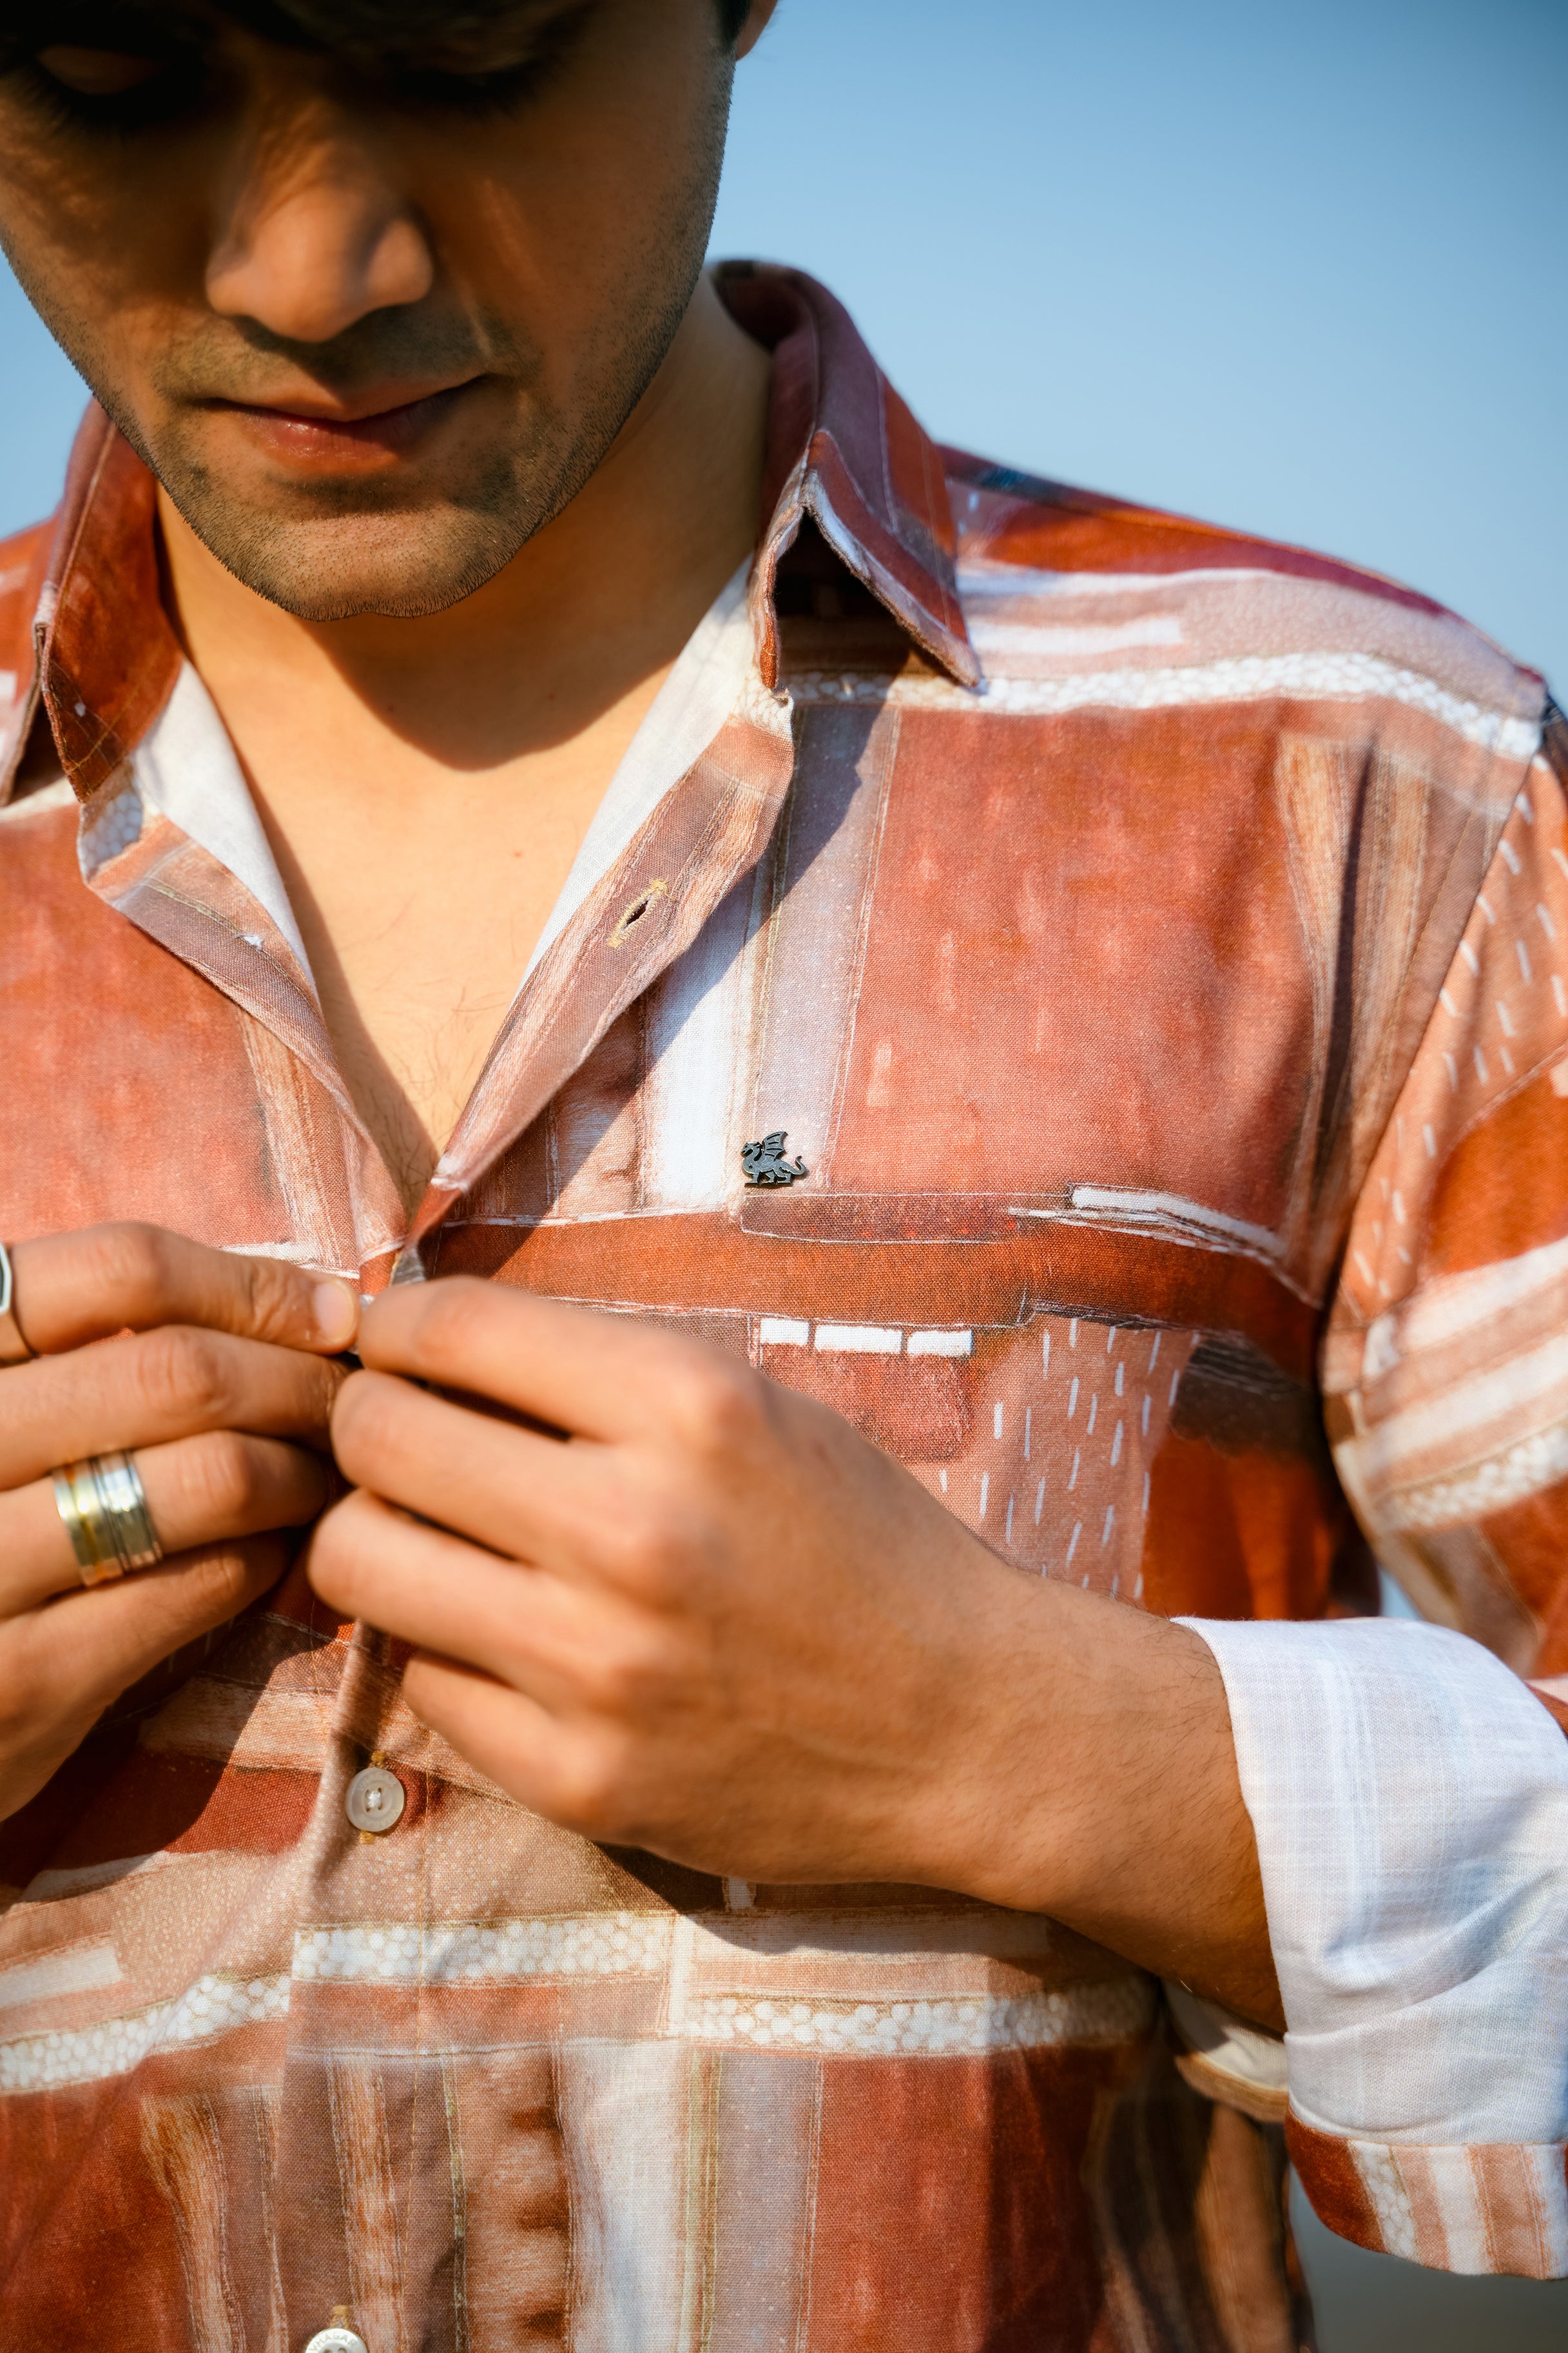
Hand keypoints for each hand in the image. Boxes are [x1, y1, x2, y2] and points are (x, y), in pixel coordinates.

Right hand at [0, 1222, 356, 1822]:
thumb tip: (314, 1303)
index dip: (251, 1285)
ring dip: (297, 1473)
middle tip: (344, 1410)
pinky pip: (197, 1585)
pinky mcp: (19, 1682)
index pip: (120, 1268)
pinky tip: (268, 1555)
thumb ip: (101, 1351)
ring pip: (209, 1475)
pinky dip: (262, 1560)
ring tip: (315, 1482)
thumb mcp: (4, 1416)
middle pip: (180, 1371)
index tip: (327, 1316)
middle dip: (299, 1382)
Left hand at [310, 1280, 1280, 2024]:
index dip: (396, 1327)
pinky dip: (446, 1651)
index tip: (394, 1345)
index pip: (453, 1327)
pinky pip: (420, 1685)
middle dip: (367, 1423)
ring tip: (433, 1540)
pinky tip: (508, 1642)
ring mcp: (595, 1665)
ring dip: (379, 1536)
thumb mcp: (758, 1409)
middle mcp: (631, 1527)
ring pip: (361, 1563)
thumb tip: (429, 1347)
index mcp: (687, 1407)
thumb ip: (603, 1376)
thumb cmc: (863, 1547)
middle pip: (377, 1437)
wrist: (970, 1728)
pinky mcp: (577, 1778)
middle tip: (396, 1439)